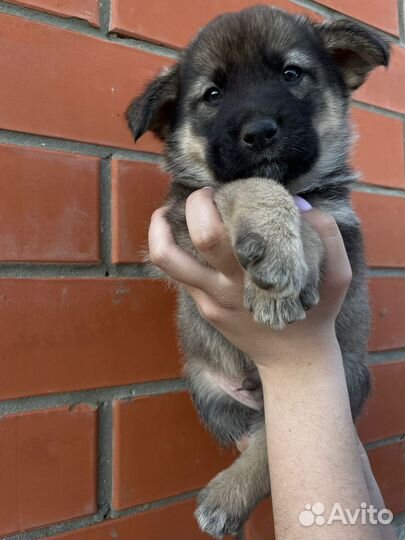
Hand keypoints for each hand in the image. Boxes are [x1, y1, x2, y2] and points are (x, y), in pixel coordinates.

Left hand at [148, 187, 351, 368]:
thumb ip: (326, 233)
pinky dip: (170, 250)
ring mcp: (211, 299)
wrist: (293, 360)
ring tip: (164, 212)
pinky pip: (177, 275)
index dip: (227, 200)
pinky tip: (181, 239)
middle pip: (202, 235)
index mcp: (260, 272)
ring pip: (169, 259)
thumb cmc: (315, 313)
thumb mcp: (337, 273)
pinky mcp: (203, 309)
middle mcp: (230, 284)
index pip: (237, 227)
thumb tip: (296, 203)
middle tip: (205, 194)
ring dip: (159, 229)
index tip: (231, 189)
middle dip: (196, 205)